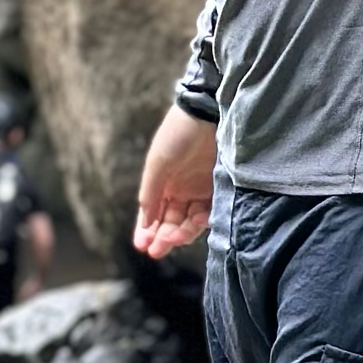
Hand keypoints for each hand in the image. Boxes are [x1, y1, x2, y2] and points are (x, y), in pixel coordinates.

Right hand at [133, 106, 215, 258]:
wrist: (210, 111)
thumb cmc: (178, 134)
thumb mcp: (158, 164)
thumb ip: (150, 194)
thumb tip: (144, 224)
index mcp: (163, 183)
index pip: (153, 214)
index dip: (147, 231)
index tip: (142, 246)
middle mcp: (182, 189)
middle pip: (171, 221)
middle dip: (163, 237)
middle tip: (157, 250)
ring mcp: (201, 189)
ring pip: (190, 221)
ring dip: (181, 233)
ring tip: (175, 238)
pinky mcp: (220, 188)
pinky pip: (211, 212)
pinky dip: (203, 221)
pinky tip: (196, 223)